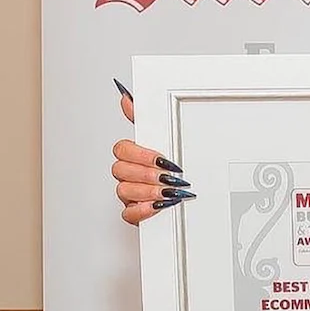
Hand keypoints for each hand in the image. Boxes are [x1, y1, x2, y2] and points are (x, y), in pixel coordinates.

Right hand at [109, 80, 192, 224]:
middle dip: (146, 174)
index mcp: (133, 156)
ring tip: (167, 193)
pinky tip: (157, 207)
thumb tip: (126, 97)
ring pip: (123, 190)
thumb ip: (144, 119)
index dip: (140, 154)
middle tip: (167, 177)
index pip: (122, 149)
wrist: (189, 195)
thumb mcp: (163, 140)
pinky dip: (142, 210)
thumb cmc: (173, 168)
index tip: (160, 158)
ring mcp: (130, 194)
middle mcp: (129, 174)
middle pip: (121, 170)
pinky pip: (128, 213)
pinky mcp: (135, 213)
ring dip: (146, 191)